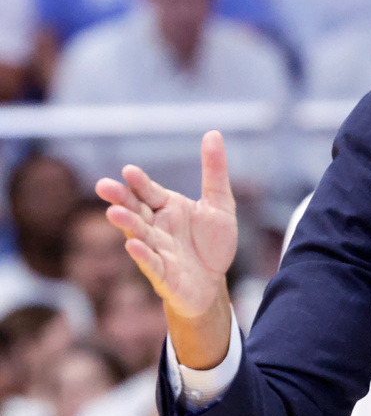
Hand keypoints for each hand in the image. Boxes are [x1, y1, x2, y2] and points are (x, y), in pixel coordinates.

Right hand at [95, 130, 237, 319]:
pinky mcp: (162, 274)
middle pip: (136, 210)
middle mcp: (156, 227)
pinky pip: (150, 263)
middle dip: (121, 199)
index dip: (139, 182)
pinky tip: (133, 245)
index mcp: (167, 207)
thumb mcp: (220, 203)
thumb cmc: (211, 242)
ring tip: (114, 214)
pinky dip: (142, 255)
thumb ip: (214, 171)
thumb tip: (213, 133)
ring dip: (127, 225)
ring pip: (138, 235)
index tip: (129, 171)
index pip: (149, 191)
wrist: (214, 282)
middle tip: (104, 186)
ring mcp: (157, 250)